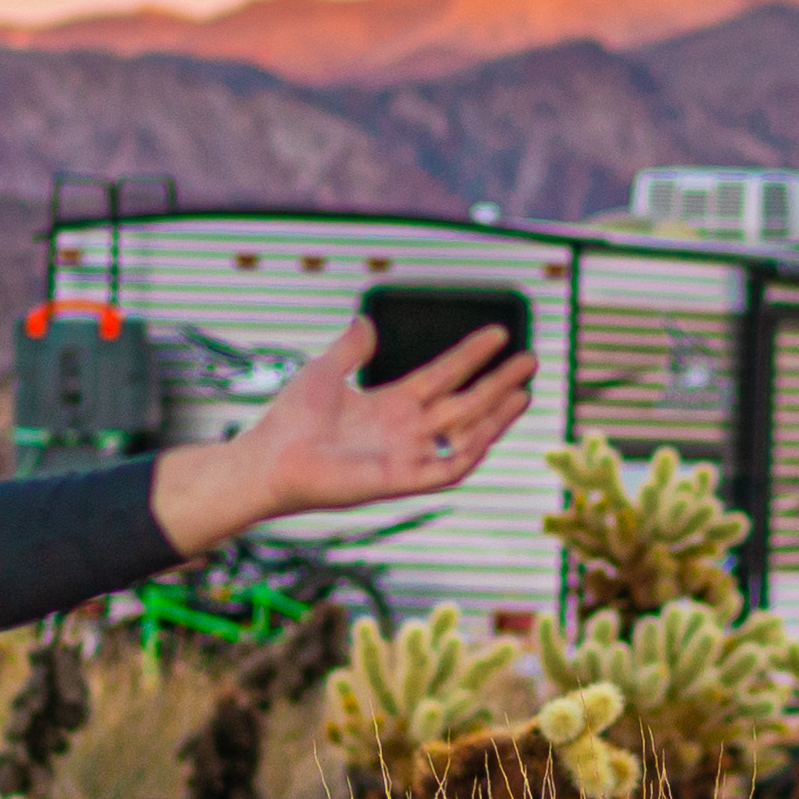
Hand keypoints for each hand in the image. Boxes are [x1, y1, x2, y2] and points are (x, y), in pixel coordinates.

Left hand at [155, 320, 528, 555]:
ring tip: (524, 390)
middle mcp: (405, 431)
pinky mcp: (402, 479)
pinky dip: (473, 448)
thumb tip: (365, 319)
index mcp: (390, 406)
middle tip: (529, 359)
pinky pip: (449, 467)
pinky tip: (493, 425)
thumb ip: (351, 347)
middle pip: (464, 403)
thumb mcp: (324, 370)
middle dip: (497, 382)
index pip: (443, 377)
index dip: (471, 356)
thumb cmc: (289, 420)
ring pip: (465, 434)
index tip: (498, 334)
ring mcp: (407, 456)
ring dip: (496, 414)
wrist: (269, 458)